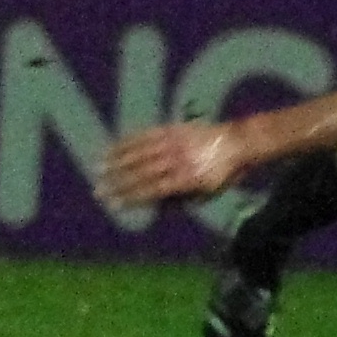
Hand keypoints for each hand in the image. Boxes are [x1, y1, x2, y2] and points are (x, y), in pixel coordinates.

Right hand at [98, 121, 248, 207]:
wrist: (238, 143)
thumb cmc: (223, 175)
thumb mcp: (206, 195)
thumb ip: (180, 202)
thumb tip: (155, 207)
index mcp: (187, 179)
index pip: (152, 190)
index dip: (131, 198)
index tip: (113, 204)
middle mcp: (178, 160)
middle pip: (141, 172)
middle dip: (117, 182)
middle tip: (98, 189)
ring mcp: (174, 142)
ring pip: (140, 152)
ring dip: (117, 160)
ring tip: (99, 168)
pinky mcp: (173, 129)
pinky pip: (146, 135)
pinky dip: (128, 141)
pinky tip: (115, 146)